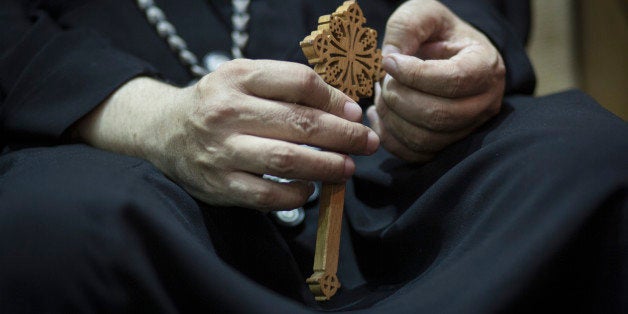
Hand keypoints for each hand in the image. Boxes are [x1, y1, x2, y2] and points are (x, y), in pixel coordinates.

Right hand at [74, 60, 378, 210]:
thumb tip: (344, 108)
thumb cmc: (217, 103)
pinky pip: (267, 196)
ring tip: (347, 167)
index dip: (335, 99)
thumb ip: (287, 87)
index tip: (354, 112)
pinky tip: (310, 189)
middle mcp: (227, 111)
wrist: (164, 130)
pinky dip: (296, 195)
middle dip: (344, 135)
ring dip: (327, 166)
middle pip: (300, 123)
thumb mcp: (244, 79)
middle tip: (367, 142)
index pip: (299, 82)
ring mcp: (221, 150)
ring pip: (287, 160)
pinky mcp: (218, 184)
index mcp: (238, 76)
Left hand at [367, 0, 504, 161]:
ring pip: (425, 139)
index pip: (453, 80)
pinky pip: (415, 154)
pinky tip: (379, 115)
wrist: (446, 56)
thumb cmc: (436, 34)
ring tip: (380, 95)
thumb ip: (407, 27)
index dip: (414, 74)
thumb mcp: (424, 14)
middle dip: (398, 98)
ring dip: (391, 118)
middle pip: (438, 114)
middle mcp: (485, 102)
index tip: (388, 62)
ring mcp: (468, 129)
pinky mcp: (447, 146)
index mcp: (485, 66)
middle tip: (382, 81)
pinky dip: (389, 137)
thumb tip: (390, 59)